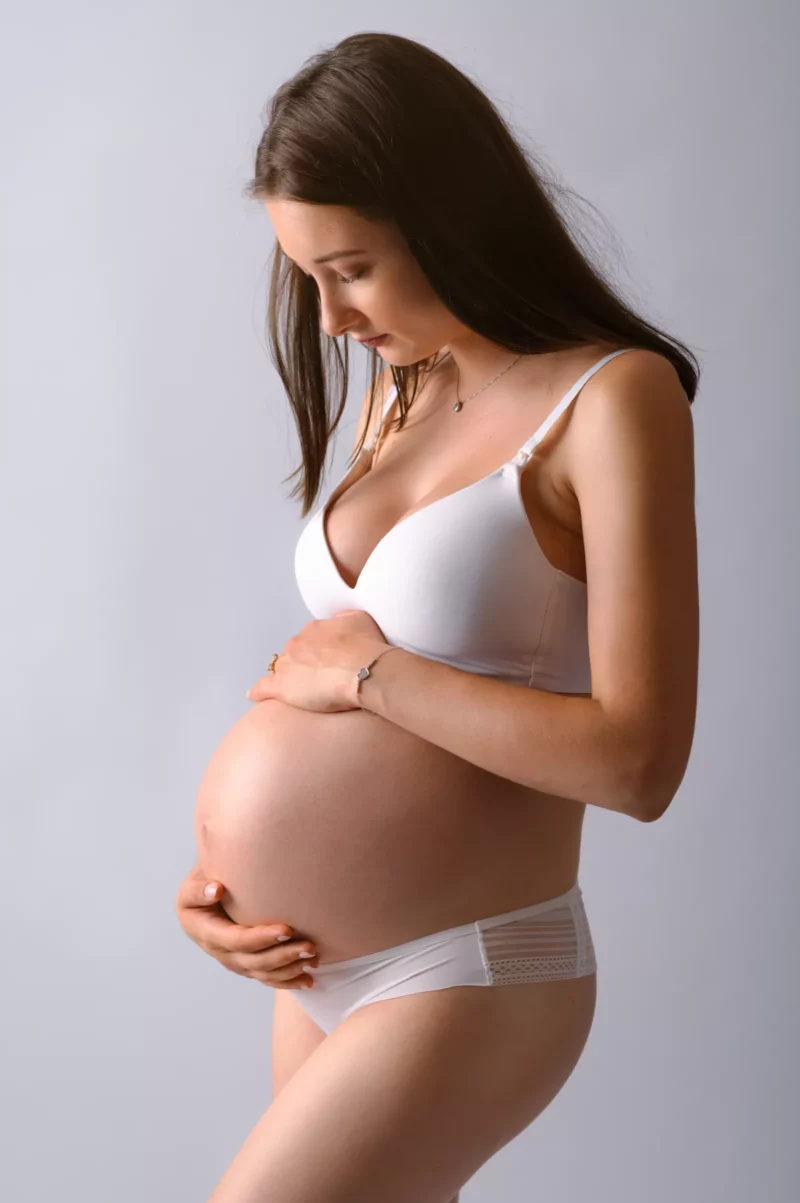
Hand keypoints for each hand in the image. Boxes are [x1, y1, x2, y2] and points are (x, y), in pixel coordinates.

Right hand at [174, 863, 317, 990]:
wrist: (204, 897)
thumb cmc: (202, 884)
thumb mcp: (193, 886)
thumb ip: (199, 890)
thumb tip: (216, 890)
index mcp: (205, 932)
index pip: (236, 940)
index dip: (261, 938)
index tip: (287, 930)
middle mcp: (219, 951)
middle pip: (254, 962)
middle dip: (283, 956)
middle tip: (309, 946)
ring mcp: (234, 961)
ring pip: (263, 973)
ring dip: (289, 970)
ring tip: (313, 960)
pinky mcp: (246, 965)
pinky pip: (267, 978)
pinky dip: (287, 980)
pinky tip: (308, 980)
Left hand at [245, 609, 391, 712]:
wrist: (363, 669)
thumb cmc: (367, 647)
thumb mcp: (361, 620)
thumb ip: (346, 619)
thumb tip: (340, 622)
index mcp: (315, 629)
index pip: (310, 640)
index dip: (320, 652)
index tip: (331, 661)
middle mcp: (297, 642)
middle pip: (296, 654)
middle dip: (306, 665)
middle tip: (323, 679)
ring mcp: (287, 664)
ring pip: (282, 670)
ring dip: (290, 678)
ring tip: (303, 692)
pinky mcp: (281, 686)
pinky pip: (263, 688)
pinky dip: (259, 692)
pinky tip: (256, 696)